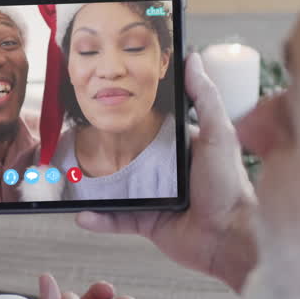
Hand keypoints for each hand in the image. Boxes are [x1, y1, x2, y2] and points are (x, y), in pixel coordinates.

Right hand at [75, 52, 258, 291]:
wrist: (229, 240)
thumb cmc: (229, 186)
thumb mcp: (219, 134)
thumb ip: (205, 98)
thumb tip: (193, 59)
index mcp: (182, 146)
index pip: (153, 124)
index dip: (132, 113)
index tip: (107, 99)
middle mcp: (167, 170)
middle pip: (128, 154)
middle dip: (104, 149)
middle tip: (75, 138)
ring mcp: (155, 196)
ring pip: (116, 187)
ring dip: (93, 185)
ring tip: (69, 177)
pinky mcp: (147, 222)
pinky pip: (117, 219)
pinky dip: (99, 218)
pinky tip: (82, 214)